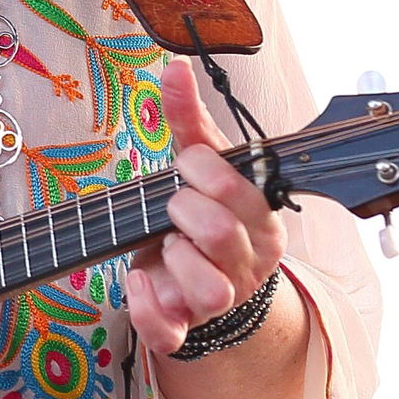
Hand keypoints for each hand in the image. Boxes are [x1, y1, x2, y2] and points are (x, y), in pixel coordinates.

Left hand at [126, 58, 287, 354]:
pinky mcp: (185, 326)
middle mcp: (248, 262)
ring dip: (175, 258)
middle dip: (184, 209)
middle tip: (172, 205)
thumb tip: (176, 66)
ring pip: (207, 288)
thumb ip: (189, 118)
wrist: (196, 274)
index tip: (186, 164)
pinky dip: (147, 308)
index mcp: (262, 219)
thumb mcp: (200, 164)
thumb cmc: (203, 211)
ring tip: (165, 245)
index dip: (203, 169)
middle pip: (220, 233)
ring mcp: (219, 299)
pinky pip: (169, 332)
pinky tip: (136, 278)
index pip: (240, 189)